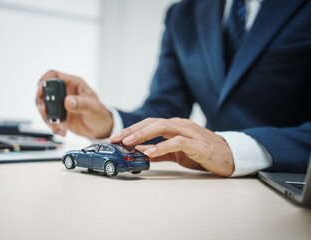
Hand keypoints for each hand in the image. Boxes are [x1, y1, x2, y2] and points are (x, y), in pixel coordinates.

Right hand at [35, 70, 112, 138]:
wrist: (100, 129)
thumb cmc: (100, 114)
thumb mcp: (93, 108)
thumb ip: (81, 104)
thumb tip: (67, 101)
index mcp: (73, 83)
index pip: (54, 75)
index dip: (44, 80)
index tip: (40, 91)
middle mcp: (65, 92)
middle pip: (43, 91)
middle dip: (41, 102)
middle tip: (44, 111)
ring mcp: (60, 104)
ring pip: (43, 106)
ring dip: (45, 117)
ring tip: (55, 126)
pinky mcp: (59, 115)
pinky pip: (48, 118)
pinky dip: (51, 126)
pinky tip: (61, 131)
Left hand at [110, 118, 233, 176]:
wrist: (228, 156)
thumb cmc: (201, 153)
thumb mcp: (175, 152)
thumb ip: (158, 152)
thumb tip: (139, 153)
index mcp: (173, 126)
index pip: (148, 123)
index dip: (131, 129)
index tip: (115, 138)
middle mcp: (179, 125)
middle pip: (152, 122)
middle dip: (132, 130)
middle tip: (116, 139)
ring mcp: (188, 132)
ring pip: (162, 127)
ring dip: (143, 134)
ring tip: (128, 143)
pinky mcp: (197, 144)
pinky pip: (177, 142)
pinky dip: (162, 146)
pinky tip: (151, 152)